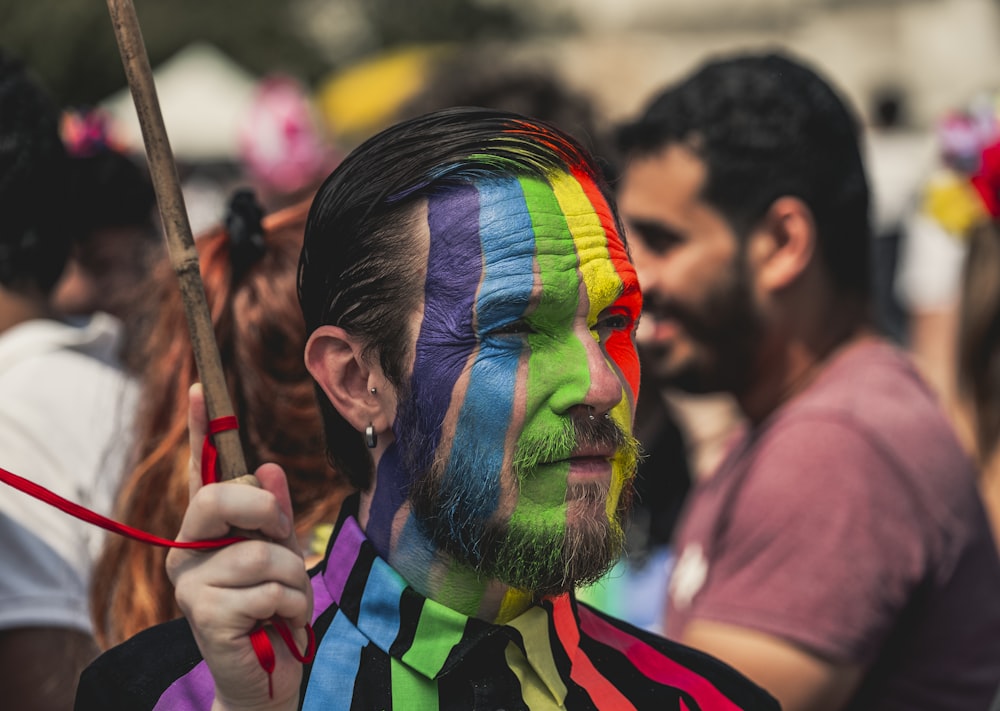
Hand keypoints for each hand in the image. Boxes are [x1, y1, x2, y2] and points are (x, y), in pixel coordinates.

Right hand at [166, 384, 312, 710]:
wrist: (267, 679)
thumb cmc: (273, 611)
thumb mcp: (281, 557)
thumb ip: (274, 516)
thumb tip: (271, 469)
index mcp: (206, 532)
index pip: (201, 473)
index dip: (201, 428)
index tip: (199, 386)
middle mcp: (186, 553)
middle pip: (221, 498)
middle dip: (267, 513)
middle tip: (282, 542)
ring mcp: (190, 585)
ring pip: (260, 552)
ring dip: (292, 578)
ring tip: (287, 601)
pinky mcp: (205, 616)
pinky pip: (269, 590)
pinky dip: (292, 607)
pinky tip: (280, 623)